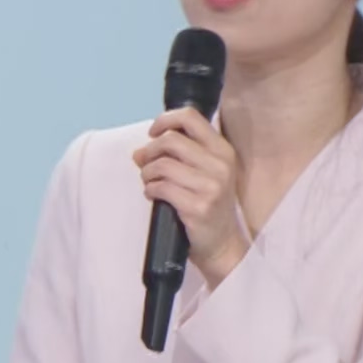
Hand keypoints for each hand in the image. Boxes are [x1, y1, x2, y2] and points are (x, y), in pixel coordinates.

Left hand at [134, 107, 248, 285]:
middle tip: (144, 163)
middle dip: (150, 150)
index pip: (190, 118)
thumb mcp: (205, 173)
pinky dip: (150, 189)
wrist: (221, 244)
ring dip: (147, 173)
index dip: (165, 120)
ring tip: (149, 182)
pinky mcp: (199, 206)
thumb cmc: (209, 204)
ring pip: (163, 164)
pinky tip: (153, 195)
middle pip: (171, 140)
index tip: (153, 133)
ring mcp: (211, 186)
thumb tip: (139, 151)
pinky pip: (161, 188)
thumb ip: (179, 155)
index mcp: (223, 150)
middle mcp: (221, 165)